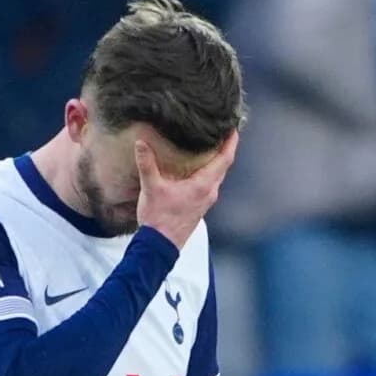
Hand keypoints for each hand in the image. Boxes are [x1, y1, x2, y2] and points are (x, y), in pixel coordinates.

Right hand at [135, 131, 238, 246]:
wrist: (159, 246)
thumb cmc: (159, 220)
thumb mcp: (151, 188)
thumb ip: (147, 164)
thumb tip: (141, 143)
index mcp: (203, 186)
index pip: (225, 159)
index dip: (231, 143)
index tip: (233, 129)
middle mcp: (209, 193)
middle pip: (223, 166)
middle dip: (224, 149)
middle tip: (222, 132)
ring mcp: (205, 202)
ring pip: (216, 176)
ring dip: (216, 161)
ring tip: (209, 146)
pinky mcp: (199, 207)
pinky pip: (209, 185)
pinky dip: (207, 173)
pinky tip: (196, 169)